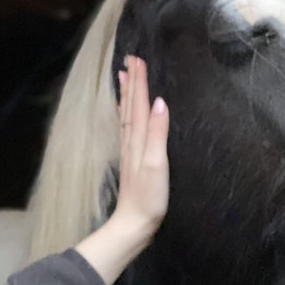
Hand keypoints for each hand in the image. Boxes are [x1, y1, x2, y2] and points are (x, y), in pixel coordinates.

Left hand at [75, 57, 169, 284]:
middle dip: (132, 81)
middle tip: (130, 59)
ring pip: (127, 114)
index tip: (138, 59)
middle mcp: (131, 140)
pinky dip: (127, 112)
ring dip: (127, 94)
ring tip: (124, 76)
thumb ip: (158, 132)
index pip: (139, 103)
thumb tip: (160, 102)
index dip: (139, 81)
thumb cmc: (149, 196)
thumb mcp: (157, 164)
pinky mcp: (133, 160)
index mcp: (138, 139)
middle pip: (130, 105)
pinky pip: (128, 127)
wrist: (134, 224)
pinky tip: (129, 112)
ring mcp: (130, 150)